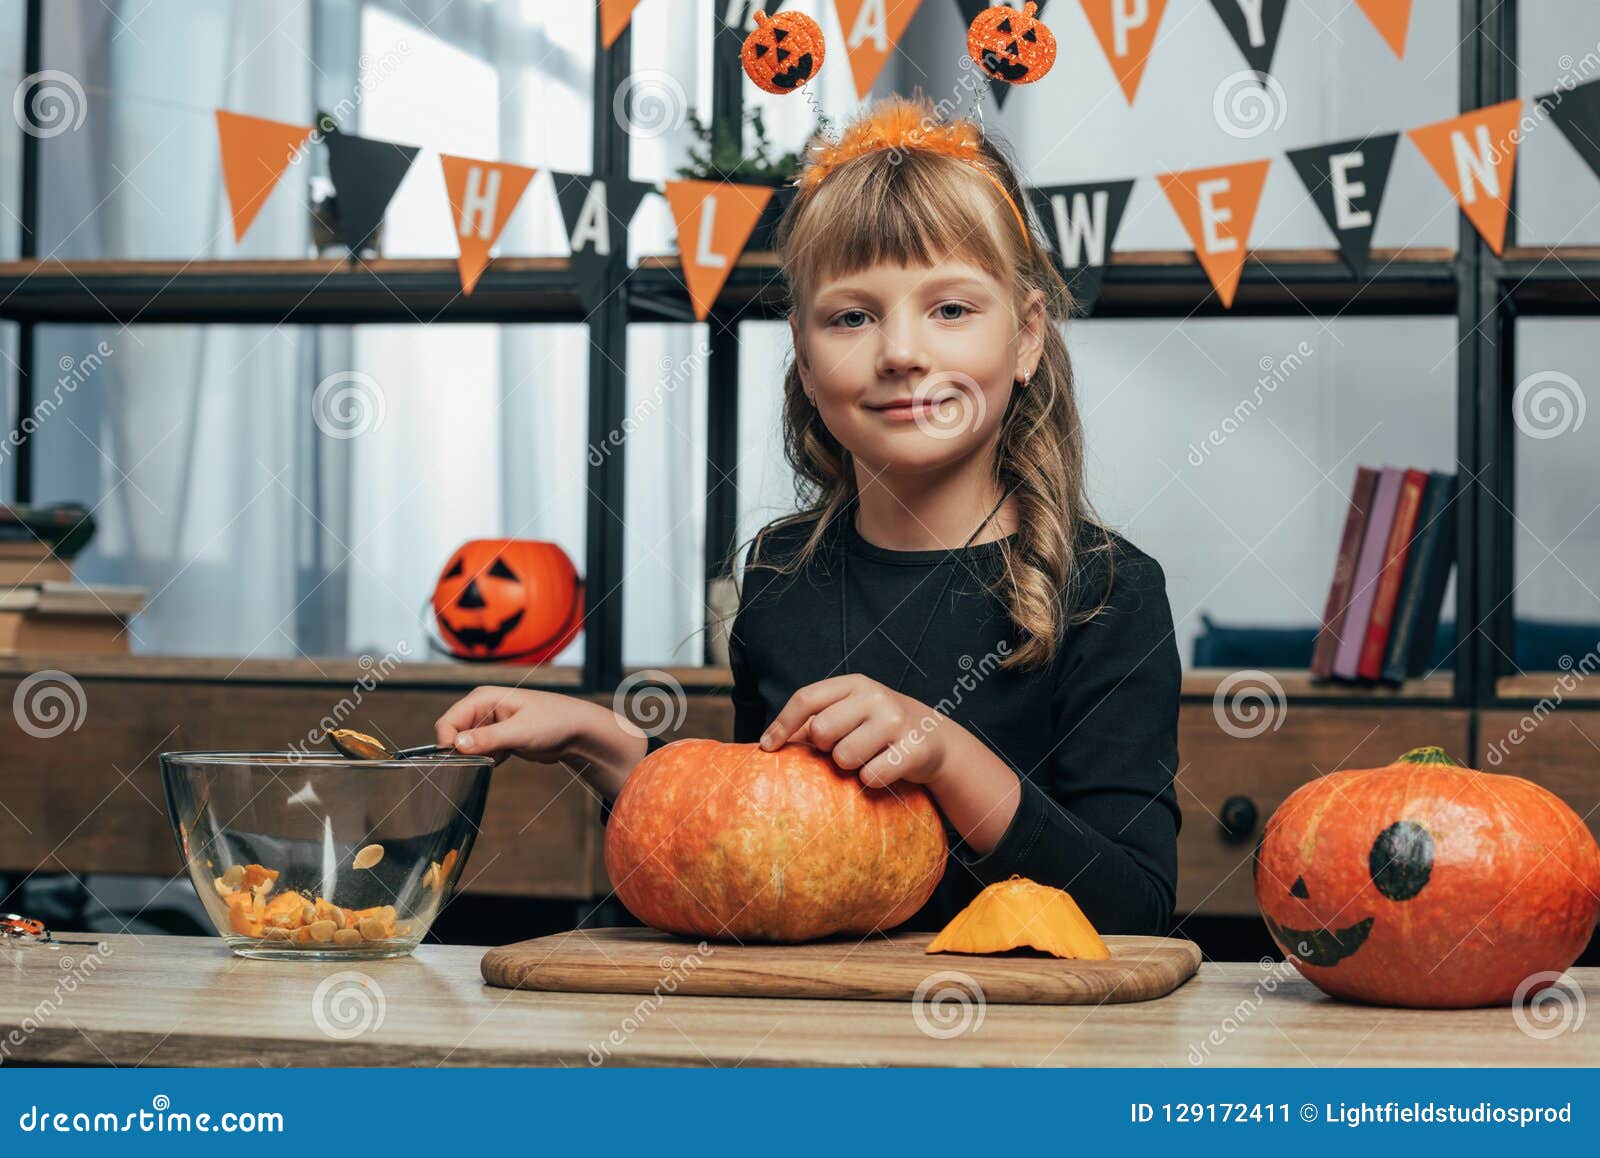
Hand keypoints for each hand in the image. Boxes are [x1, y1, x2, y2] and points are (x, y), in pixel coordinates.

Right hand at [434, 686, 589, 766]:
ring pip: (466, 746)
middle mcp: (483, 709)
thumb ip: (488, 738)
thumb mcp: (520, 731)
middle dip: (462, 751)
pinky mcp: (498, 739)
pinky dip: (486, 760)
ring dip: (476, 757)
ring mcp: (490, 724)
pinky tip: (505, 758)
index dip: (448, 743)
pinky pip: (480, 753)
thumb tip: (457, 744)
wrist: (578, 731)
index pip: (448, 721)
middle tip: (482, 761)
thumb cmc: (554, 722)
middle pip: (453, 734)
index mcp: (483, 698)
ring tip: (499, 757)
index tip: (460, 761)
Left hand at [758, 674, 947, 786]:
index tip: (766, 747)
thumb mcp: (849, 713)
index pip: (806, 698)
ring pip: (844, 757)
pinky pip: (871, 777)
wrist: (935, 737)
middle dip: (825, 748)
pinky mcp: (913, 749)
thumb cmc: (877, 728)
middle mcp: (875, 696)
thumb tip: (766, 745)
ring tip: (867, 756)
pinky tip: (884, 769)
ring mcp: (896, 721)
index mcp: (854, 684)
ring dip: (849, 766)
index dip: (782, 724)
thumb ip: (814, 723)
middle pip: (822, 731)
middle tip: (843, 747)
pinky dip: (871, 781)